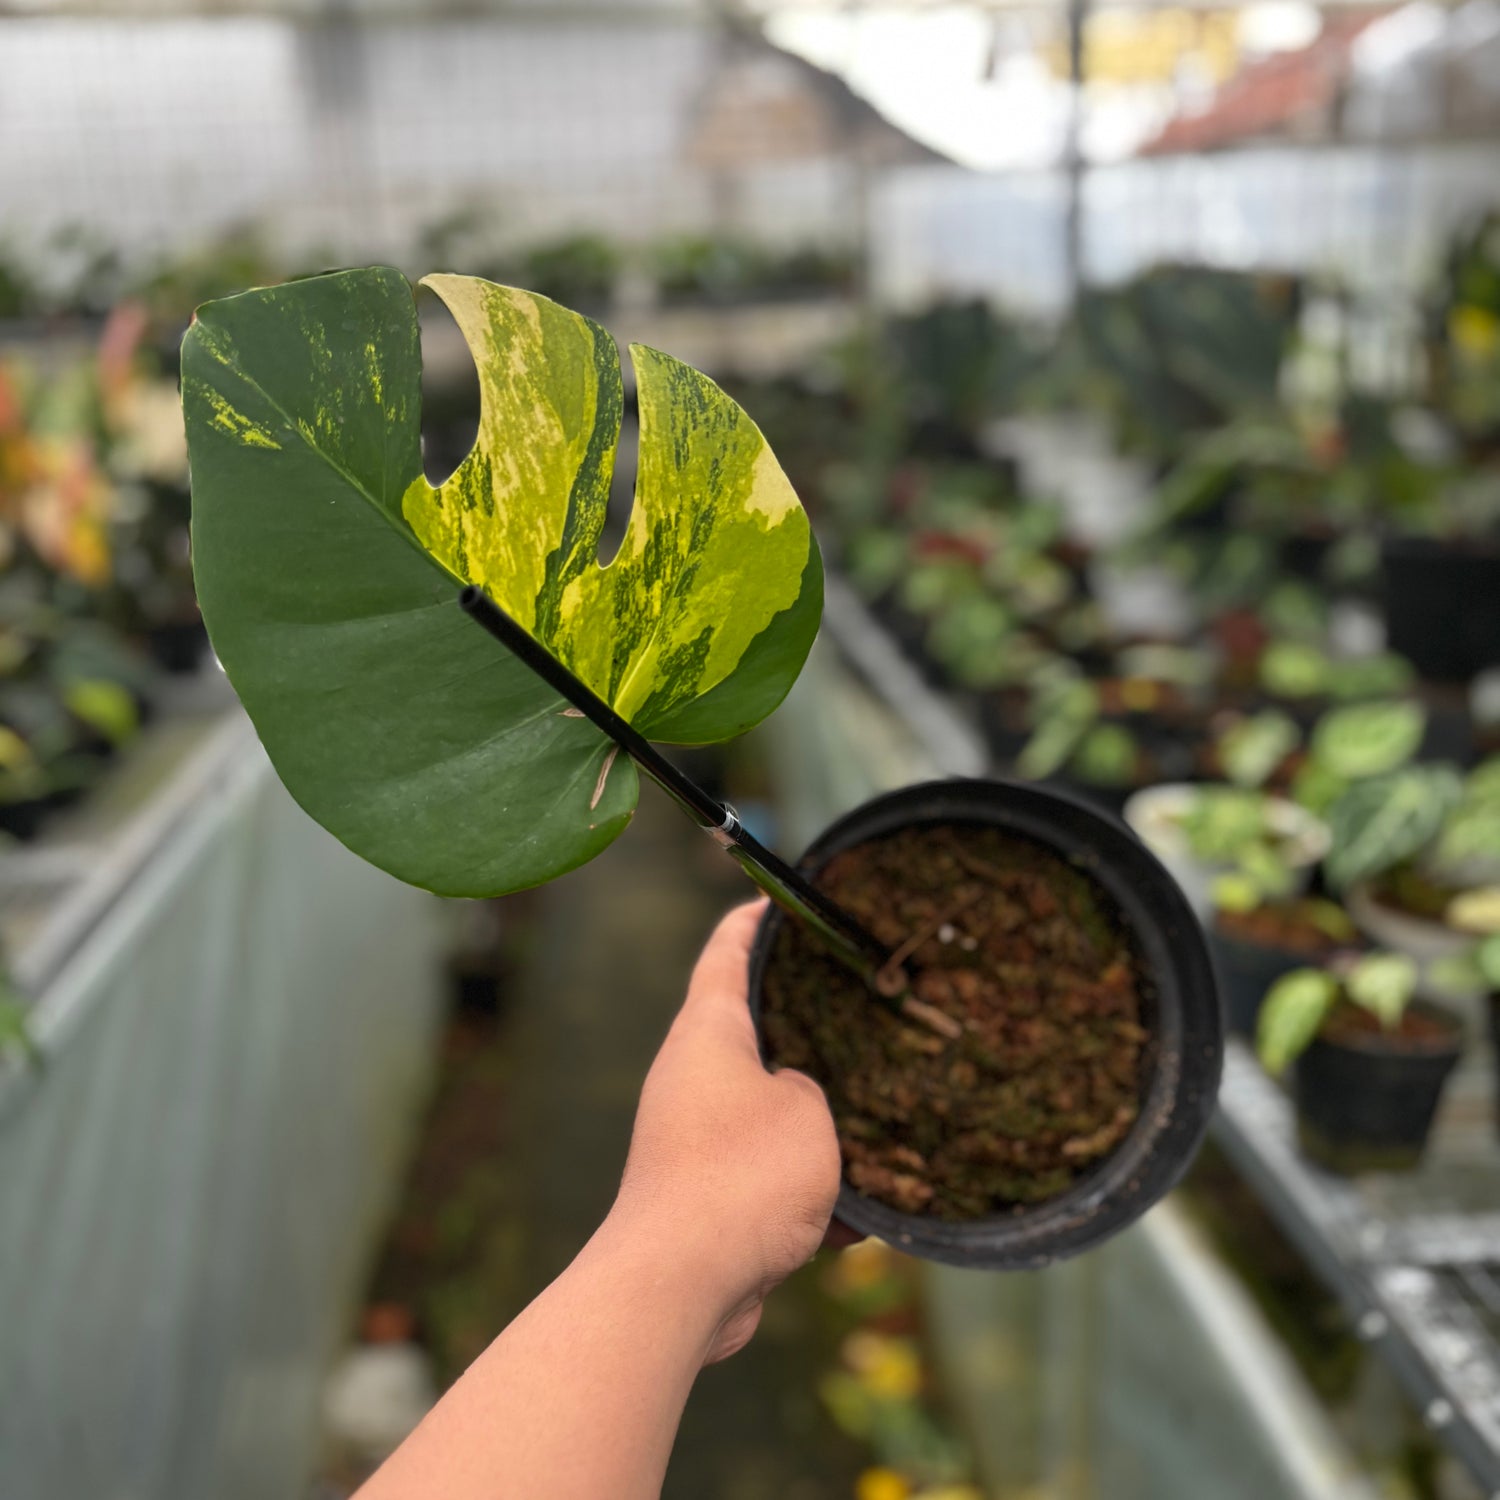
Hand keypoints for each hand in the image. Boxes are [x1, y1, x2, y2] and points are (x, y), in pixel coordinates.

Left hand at [608, 899, 842, 1363]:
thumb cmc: (742, 1176)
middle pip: (745, 1032)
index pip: (726, 955)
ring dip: (812, 1116)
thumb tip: (796, 1102)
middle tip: (853, 1002)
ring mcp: (693, 1139)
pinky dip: (811, 1191)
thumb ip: (810, 1089)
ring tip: (876, 1107)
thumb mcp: (807, 1111)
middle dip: (797, 1021)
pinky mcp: (704, 1198)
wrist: (679, 1282)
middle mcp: (690, 1079)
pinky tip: (866, 1213)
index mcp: (707, 1034)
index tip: (774, 896)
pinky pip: (767, 1178)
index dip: (753, 922)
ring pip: (763, 1110)